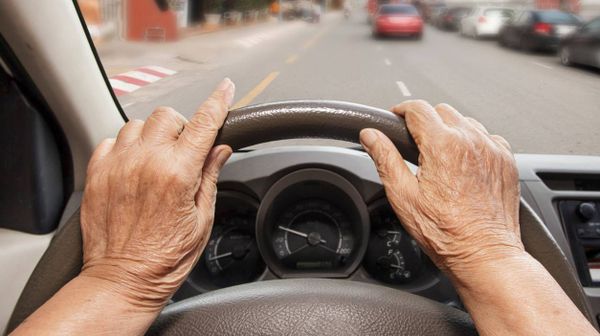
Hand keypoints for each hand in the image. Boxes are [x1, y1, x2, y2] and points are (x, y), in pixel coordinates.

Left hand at [80, 78, 234, 309]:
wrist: (123, 280)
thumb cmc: (164, 258)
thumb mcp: (201, 220)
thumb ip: (209, 177)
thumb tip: (220, 150)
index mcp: (177, 174)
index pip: (203, 124)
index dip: (218, 102)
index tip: (226, 89)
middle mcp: (145, 163)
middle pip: (167, 116)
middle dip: (181, 127)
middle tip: (184, 151)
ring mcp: (118, 166)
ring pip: (137, 124)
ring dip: (152, 135)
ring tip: (155, 160)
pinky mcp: (97, 175)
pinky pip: (110, 140)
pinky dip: (125, 147)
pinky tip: (133, 167)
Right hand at [359, 100, 522, 281]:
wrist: (484, 253)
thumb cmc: (446, 232)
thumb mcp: (403, 196)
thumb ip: (385, 159)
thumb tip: (370, 136)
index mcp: (443, 146)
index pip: (418, 108)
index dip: (401, 110)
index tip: (395, 118)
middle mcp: (471, 141)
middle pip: (441, 111)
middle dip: (425, 121)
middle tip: (414, 143)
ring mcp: (492, 150)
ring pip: (465, 122)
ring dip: (449, 130)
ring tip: (439, 156)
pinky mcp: (506, 161)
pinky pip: (487, 137)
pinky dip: (473, 143)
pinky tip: (463, 164)